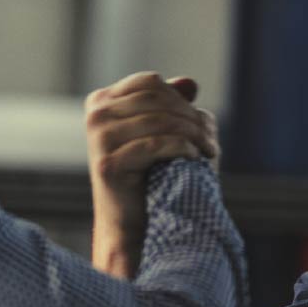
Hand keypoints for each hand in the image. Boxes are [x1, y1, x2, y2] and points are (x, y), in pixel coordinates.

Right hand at [84, 72, 218, 277]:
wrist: (133, 223)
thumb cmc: (152, 174)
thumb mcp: (163, 132)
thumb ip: (173, 105)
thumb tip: (189, 83)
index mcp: (102, 101)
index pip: (150, 83)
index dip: (180, 99)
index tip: (200, 120)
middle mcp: (96, 116)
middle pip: (156, 99)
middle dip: (190, 117)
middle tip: (211, 139)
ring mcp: (98, 139)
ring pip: (159, 120)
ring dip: (193, 133)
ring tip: (209, 149)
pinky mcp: (108, 164)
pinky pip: (156, 144)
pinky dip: (182, 148)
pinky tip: (194, 157)